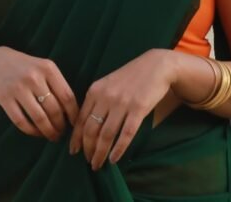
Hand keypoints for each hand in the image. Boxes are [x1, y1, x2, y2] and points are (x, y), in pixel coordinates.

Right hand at [0, 46, 78, 140]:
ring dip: (48, 131)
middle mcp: (34, 77)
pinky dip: (32, 131)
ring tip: (53, 136)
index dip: (73, 114)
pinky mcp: (5, 99)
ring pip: (39, 118)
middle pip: (54, 109)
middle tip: (62, 133)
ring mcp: (18, 88)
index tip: (75, 123)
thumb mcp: (44, 68)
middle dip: (61, 126)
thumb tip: (72, 112)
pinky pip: (21, 121)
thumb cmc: (27, 67)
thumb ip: (57, 84)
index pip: (67, 96)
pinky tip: (37, 133)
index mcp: (48, 68)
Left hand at [70, 49, 176, 169]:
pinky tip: (114, 159)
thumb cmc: (130, 77)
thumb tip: (85, 126)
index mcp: (95, 91)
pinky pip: (126, 134)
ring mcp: (122, 103)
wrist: (156, 66)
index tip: (74, 151)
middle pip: (91, 130)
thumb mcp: (108, 84)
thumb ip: (96, 101)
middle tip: (88, 162)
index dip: (76, 139)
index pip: (81, 120)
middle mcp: (106, 97)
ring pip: (107, 135)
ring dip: (100, 153)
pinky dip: (118, 149)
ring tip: (98, 164)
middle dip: (88, 149)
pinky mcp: (138, 109)